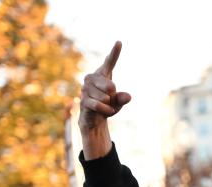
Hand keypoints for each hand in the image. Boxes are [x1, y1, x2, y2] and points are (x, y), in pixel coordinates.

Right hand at [79, 41, 130, 159]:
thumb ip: (122, 98)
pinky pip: (98, 104)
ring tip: (105, 106)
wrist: (94, 119)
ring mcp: (85, 88)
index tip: (119, 42)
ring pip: (105, 97)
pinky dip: (105, 110)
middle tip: (109, 98)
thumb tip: (128, 97)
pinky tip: (105, 110)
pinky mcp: (83, 99)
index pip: (110, 62)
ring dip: (109, 105)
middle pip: (110, 85)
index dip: (114, 53)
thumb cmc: (107, 105)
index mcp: (103, 74)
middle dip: (112, 95)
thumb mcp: (118, 102)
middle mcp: (92, 78)